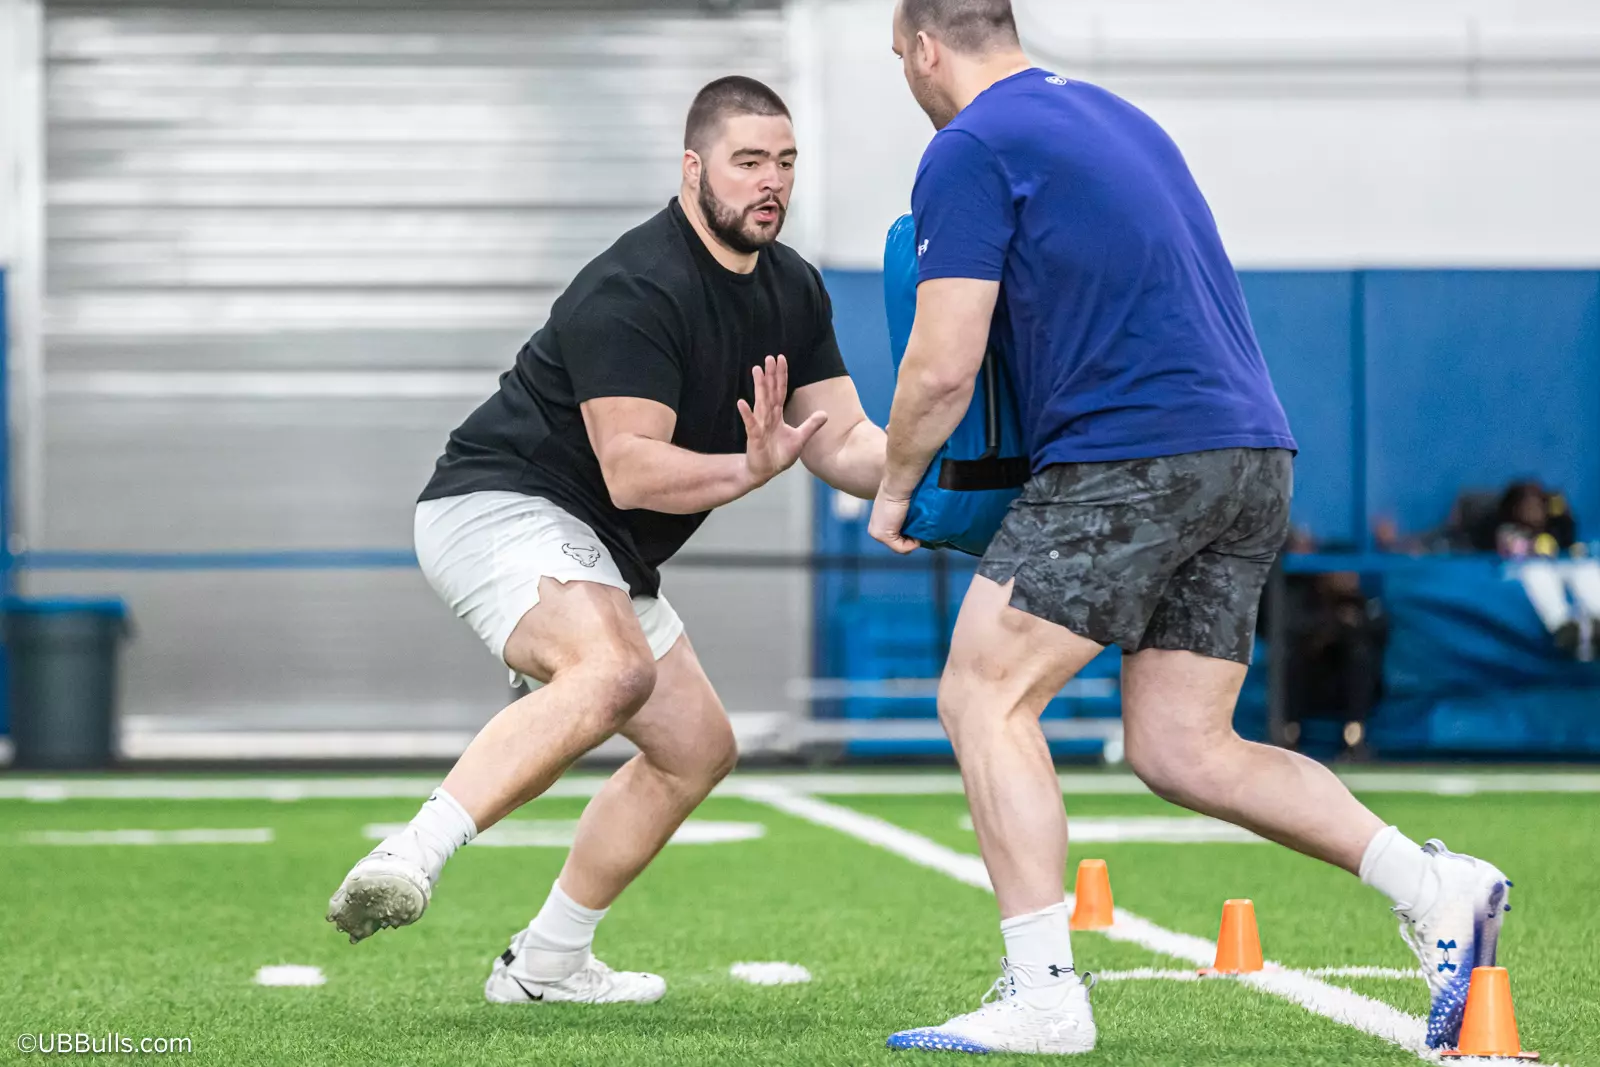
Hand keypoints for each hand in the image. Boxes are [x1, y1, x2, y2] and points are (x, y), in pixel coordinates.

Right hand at [739, 355, 827, 486]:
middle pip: (770, 392)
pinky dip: (746, 414)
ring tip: (757, 370)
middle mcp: (767, 417)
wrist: (766, 472)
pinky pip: (751, 424)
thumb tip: (825, 413)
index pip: (780, 391)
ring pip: (761, 402)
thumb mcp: (800, 439)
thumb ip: (811, 425)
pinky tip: (742, 402)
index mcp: (777, 415)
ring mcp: (760, 425)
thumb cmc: (779, 455)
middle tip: (769, 358)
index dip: (781, 376)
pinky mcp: (754, 437)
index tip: (781, 359)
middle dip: (770, 375)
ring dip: (759, 386)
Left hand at [868, 486, 919, 553]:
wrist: (898, 485)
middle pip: (898, 544)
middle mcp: (875, 531)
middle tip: (918, 526)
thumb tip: (919, 533)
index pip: (896, 538)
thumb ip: (906, 520)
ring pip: (901, 548)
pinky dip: (914, 543)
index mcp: (879, 524)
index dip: (909, 535)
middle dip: (911, 538)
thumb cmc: (903, 491)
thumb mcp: (903, 508)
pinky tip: (917, 533)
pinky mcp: (884, 536)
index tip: (917, 525)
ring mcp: (878, 534)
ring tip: (918, 527)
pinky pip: (904, 548)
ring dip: (913, 540)